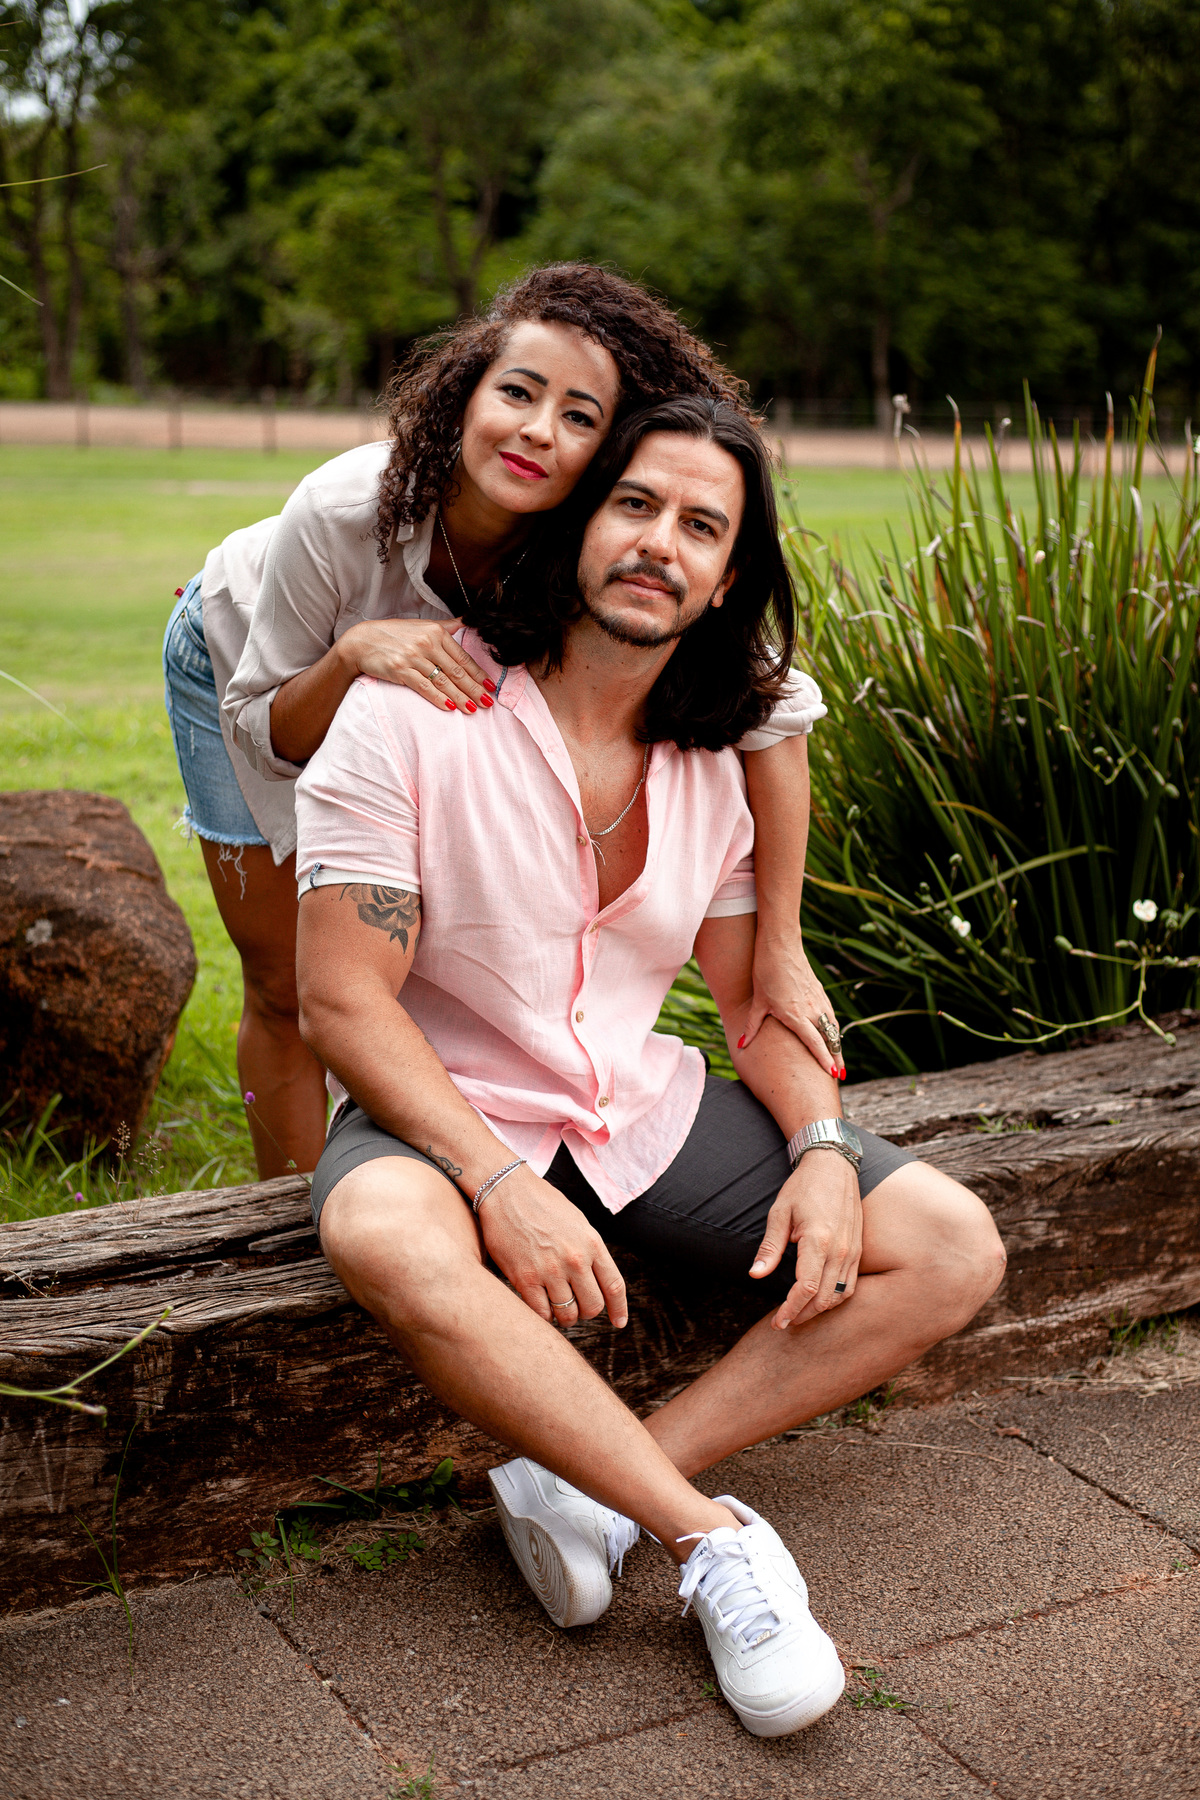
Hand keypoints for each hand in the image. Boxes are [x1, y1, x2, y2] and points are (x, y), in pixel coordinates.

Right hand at [341, 617, 494, 714]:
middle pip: (456, 671)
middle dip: (474, 689)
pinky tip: (450, 707)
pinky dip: (438, 698)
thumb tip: (468, 622)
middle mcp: (426, 643)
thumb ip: (446, 626)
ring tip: (473, 708)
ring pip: (443, 681)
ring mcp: (413, 657)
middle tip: (488, 703)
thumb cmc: (394, 634)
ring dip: (460, 697)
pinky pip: (424, 687)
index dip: (478, 673)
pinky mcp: (400, 670)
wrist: (362, 641)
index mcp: (435, 632)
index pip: (462, 657)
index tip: (490, 686)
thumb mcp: (421, 625)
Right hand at [476, 1165, 627, 1328]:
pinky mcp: (524, 1278)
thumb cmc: (541, 1203)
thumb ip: (589, 1250)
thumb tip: (596, 1279)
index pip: (614, 1286)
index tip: (618, 1322)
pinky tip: (541, 1307)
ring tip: (558, 1308)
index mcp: (591, 1243)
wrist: (506, 1190)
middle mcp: (574, 1259)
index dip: (619, 1309)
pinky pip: (541, 1313)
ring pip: (567, 1314)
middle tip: (576, 1306)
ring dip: (565, 1317)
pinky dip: (544, 1316)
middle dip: (586, 1311)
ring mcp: (550, 1270)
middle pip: (592, 1305)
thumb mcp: (577, 1222)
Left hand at [741, 930, 844, 1078]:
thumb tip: (742, 1045)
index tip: (834, 1074)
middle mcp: (812, 1009)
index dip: (825, 1060)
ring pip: (832, 1026)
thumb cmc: (766, 972)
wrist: (780, 945)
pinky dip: (833, 1028)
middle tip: (841, 1075)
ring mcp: (818, 1000)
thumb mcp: (758, 1003)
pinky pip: (830, 1014)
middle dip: (836, 1057)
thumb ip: (752, 1027)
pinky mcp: (820, 991)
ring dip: (836, 1043)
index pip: (815, 1043)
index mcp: (796, 1015)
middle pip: (830, 1038)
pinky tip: (831, 1034)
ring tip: (838, 1059)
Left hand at [749, 1150, 861, 1329]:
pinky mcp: (858, 1250)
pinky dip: (835, 1298)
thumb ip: (770, 1248)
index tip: (777, 1322)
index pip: (806, 1288)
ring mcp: (852, 1251)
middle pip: (823, 1298)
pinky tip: (819, 1301)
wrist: (833, 1166)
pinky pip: (850, 1284)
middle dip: (802, 1315)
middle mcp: (840, 1250)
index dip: (790, 1309)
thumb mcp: (779, 1213)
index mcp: (818, 1240)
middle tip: (783, 1323)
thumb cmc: (803, 1188)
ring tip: (799, 1315)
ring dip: (819, 1310)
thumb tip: (755, 1275)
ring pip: (839, 1295)